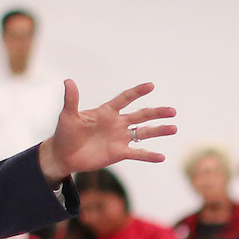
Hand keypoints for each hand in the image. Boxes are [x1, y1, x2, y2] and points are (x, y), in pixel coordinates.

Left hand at [38, 81, 177, 183]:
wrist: (64, 155)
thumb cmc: (65, 133)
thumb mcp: (68, 116)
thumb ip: (72, 100)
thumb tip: (68, 81)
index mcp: (106, 112)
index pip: (125, 99)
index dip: (137, 92)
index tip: (150, 86)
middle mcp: (117, 123)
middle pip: (141, 115)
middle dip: (156, 112)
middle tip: (172, 111)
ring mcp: (120, 138)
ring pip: (143, 132)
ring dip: (158, 130)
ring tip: (174, 128)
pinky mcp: (119, 153)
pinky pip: (137, 153)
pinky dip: (149, 155)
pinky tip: (161, 157)